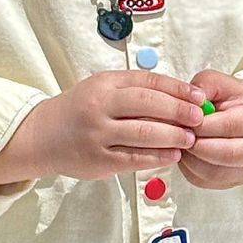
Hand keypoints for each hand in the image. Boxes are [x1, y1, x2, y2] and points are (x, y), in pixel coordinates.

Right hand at [2, 70, 207, 183]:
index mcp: (104, 84)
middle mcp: (100, 106)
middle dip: (179, 111)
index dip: (177, 89)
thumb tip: (180, 95)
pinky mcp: (98, 160)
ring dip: (173, 136)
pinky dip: (157, 157)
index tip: (198, 96)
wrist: (43, 136)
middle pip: (148, 105)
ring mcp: (98, 134)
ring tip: (191, 139)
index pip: (148, 82)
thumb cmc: (80, 109)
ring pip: (143, 133)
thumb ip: (135, 89)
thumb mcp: (102, 88)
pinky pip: (134, 158)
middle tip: (199, 118)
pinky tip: (173, 156)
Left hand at [176, 70, 242, 190]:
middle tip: (176, 134)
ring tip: (180, 143)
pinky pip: (206, 181)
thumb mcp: (221, 84)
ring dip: (189, 159)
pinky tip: (185, 153)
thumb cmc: (235, 102)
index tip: (180, 119)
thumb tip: (186, 102)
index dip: (198, 125)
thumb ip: (204, 85)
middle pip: (223, 154)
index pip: (226, 126)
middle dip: (194, 145)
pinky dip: (189, 169)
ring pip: (213, 172)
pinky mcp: (233, 182)